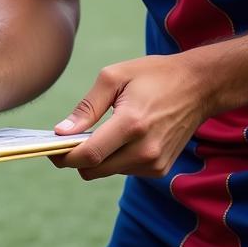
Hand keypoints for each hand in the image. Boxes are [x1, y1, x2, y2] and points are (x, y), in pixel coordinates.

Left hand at [49, 53, 210, 179]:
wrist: (198, 87)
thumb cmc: (153, 75)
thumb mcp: (114, 77)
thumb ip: (86, 107)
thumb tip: (61, 131)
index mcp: (131, 124)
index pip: (89, 155)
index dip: (64, 156)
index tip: (49, 147)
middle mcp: (145, 151)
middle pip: (94, 169)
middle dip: (75, 157)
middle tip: (66, 137)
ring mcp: (155, 164)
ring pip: (108, 171)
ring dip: (97, 156)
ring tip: (99, 130)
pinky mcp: (160, 169)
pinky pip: (124, 170)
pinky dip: (114, 157)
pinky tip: (120, 136)